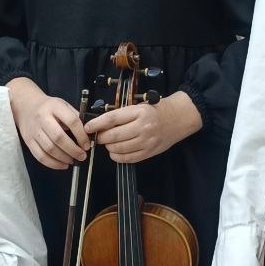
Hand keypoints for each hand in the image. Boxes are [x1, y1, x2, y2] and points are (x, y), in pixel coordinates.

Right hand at [7, 78, 90, 169]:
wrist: (25, 106)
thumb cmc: (49, 107)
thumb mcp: (63, 105)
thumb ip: (74, 117)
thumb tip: (88, 133)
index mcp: (54, 107)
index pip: (71, 121)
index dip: (81, 135)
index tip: (87, 144)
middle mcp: (42, 118)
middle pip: (58, 137)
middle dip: (73, 149)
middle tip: (82, 156)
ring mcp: (34, 130)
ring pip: (49, 148)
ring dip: (64, 158)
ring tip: (73, 160)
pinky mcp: (28, 141)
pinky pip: (40, 156)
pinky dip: (53, 163)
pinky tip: (63, 165)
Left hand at [83, 92, 201, 163]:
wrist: (177, 119)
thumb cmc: (155, 111)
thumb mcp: (138, 107)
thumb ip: (121, 116)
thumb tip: (99, 125)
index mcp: (138, 112)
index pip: (111, 119)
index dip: (96, 124)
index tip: (87, 127)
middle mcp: (142, 127)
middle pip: (113, 136)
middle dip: (101, 138)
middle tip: (98, 137)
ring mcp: (146, 141)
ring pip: (119, 149)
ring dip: (109, 147)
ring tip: (108, 143)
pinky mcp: (149, 152)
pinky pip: (128, 158)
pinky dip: (117, 156)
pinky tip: (115, 152)